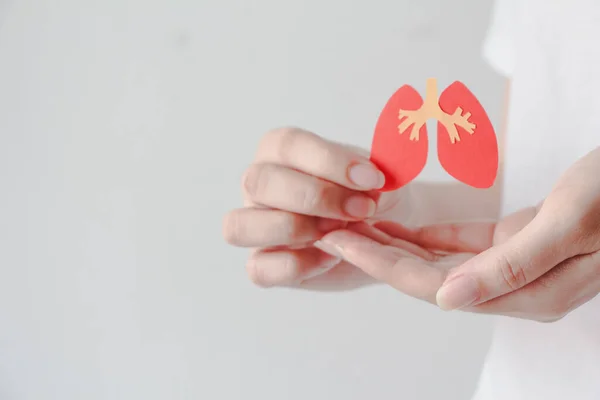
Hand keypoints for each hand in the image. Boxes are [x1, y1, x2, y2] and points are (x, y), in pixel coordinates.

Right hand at [222, 127, 403, 289]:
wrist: (382, 232)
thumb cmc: (369, 195)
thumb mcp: (376, 176)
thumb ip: (369, 170)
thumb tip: (369, 174)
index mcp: (280, 152)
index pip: (285, 145)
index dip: (328, 161)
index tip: (372, 178)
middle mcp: (259, 186)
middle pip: (258, 182)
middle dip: (315, 197)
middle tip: (361, 209)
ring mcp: (255, 227)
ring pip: (239, 225)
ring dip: (293, 229)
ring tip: (338, 232)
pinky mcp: (263, 265)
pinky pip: (257, 269)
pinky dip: (295, 265)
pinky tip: (329, 257)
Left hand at [320, 147, 599, 321]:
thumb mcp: (571, 223)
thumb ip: (511, 266)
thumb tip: (448, 299)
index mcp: (524, 291)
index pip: (433, 285)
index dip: (381, 265)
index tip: (338, 242)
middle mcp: (513, 285)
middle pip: (427, 276)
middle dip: (377, 255)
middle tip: (331, 233)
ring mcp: (513, 264)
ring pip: (439, 260)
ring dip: (396, 243)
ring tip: (354, 226)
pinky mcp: (516, 240)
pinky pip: (461, 242)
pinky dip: (427, 232)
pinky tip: (398, 222)